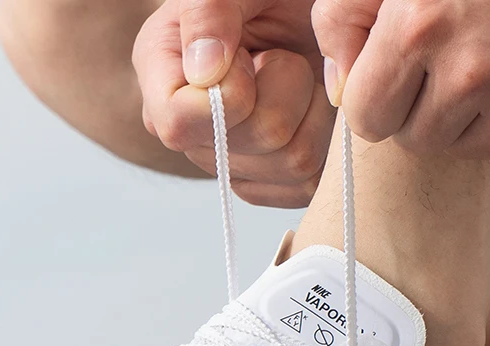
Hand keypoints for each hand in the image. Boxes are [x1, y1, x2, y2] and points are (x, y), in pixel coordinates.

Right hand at [132, 0, 335, 206]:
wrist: (300, 11)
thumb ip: (209, 12)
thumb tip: (205, 74)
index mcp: (162, 86)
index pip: (178, 125)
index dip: (227, 95)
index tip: (245, 55)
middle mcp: (195, 138)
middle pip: (252, 142)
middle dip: (283, 88)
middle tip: (277, 56)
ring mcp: (236, 169)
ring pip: (291, 161)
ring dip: (310, 107)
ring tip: (296, 76)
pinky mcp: (277, 185)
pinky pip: (311, 181)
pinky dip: (326, 137)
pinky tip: (311, 107)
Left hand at [313, 0, 489, 163]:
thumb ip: (344, 19)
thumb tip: (340, 89)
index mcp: (422, 24)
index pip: (366, 117)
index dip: (379, 98)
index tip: (400, 74)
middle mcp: (475, 70)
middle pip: (415, 139)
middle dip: (426, 107)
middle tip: (458, 57)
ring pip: (466, 150)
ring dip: (473, 118)